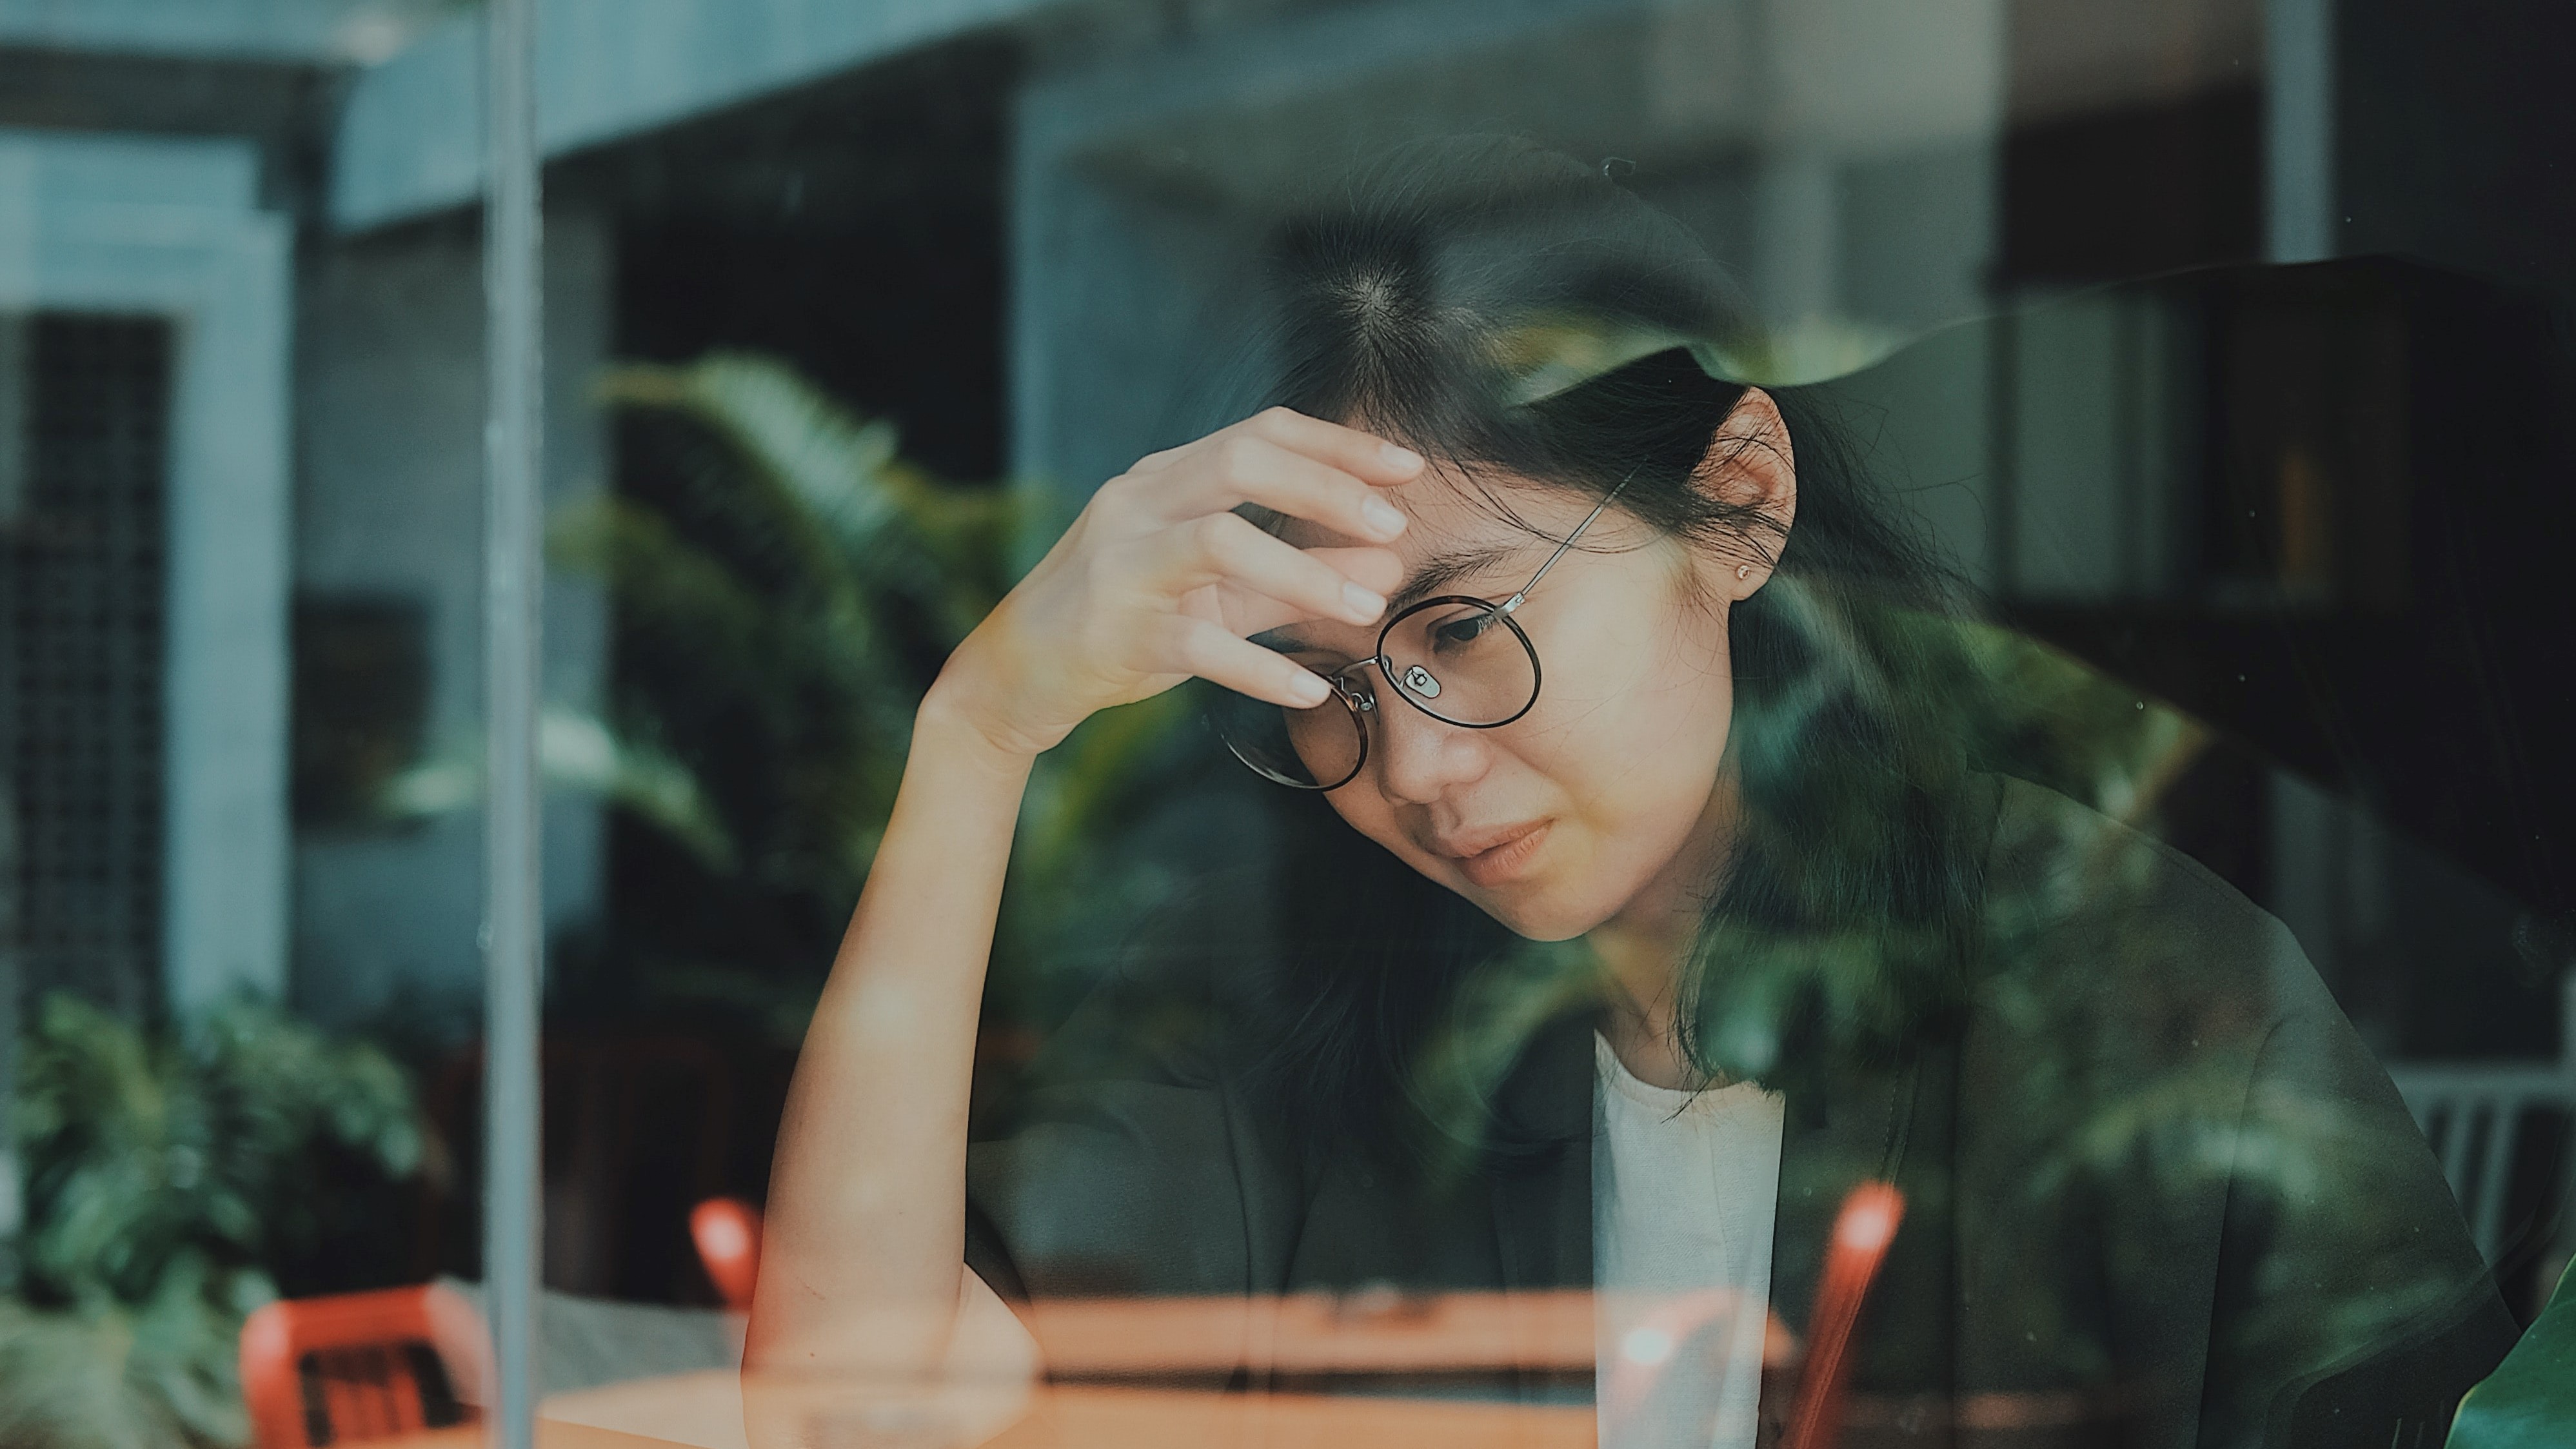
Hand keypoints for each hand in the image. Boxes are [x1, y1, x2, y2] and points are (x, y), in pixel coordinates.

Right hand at [931, 407, 1419, 757]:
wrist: (1016, 674)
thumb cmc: (1125, 620)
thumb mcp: (1215, 592)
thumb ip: (1295, 576)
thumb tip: (1387, 566)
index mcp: (1166, 478)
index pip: (1261, 432)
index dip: (1339, 446)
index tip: (1408, 468)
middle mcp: (1139, 503)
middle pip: (1242, 463)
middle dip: (1328, 488)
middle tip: (1395, 526)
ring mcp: (1123, 564)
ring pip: (1221, 543)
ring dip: (1304, 572)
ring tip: (1367, 608)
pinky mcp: (1115, 632)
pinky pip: (1198, 643)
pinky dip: (1260, 667)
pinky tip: (1308, 689)